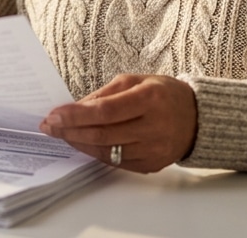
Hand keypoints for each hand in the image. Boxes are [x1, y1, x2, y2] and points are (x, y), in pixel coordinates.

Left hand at [38, 74, 196, 172]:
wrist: (197, 118)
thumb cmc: (163, 94)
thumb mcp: (136, 81)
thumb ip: (105, 94)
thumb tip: (75, 108)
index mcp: (150, 99)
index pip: (105, 112)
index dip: (75, 115)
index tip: (53, 115)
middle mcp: (154, 127)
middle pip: (102, 134)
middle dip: (70, 131)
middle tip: (49, 126)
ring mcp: (153, 150)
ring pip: (106, 151)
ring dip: (79, 143)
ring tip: (62, 134)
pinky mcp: (151, 165)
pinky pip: (116, 162)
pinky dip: (95, 152)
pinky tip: (83, 143)